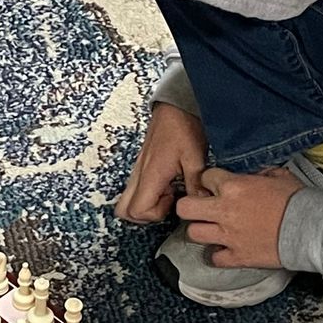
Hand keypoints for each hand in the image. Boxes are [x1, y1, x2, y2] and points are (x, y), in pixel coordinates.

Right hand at [116, 103, 207, 222]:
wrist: (175, 107)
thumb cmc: (182, 127)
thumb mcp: (195, 157)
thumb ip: (196, 184)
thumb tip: (199, 203)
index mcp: (150, 175)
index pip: (137, 210)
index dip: (155, 214)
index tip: (173, 201)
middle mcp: (139, 175)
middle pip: (123, 210)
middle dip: (144, 215)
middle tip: (166, 204)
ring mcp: (137, 171)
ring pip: (128, 201)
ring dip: (147, 204)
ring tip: (169, 192)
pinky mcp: (141, 167)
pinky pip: (136, 190)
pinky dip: (149, 194)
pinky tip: (168, 184)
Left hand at [174, 166, 301, 269]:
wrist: (311, 229)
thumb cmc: (298, 201)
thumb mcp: (280, 176)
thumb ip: (260, 174)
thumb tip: (255, 175)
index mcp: (234, 186)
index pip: (204, 177)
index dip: (208, 181)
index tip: (213, 186)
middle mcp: (225, 211)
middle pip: (185, 208)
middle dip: (190, 206)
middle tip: (200, 209)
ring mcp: (228, 236)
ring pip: (192, 234)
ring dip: (201, 231)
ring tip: (211, 230)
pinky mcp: (237, 256)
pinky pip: (214, 258)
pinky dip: (217, 255)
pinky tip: (225, 249)